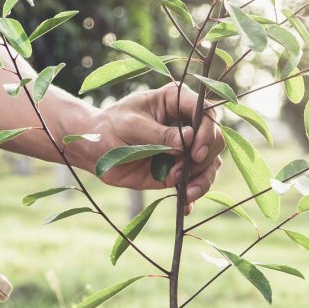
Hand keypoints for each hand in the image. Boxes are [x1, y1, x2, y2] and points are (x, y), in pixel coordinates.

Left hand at [82, 82, 223, 203]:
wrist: (94, 150)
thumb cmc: (109, 127)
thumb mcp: (132, 126)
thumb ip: (160, 134)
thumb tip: (188, 139)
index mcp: (176, 101)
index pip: (206, 113)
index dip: (207, 131)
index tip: (195, 151)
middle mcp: (186, 124)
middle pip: (215, 140)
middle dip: (205, 157)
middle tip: (186, 169)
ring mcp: (184, 149)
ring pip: (210, 164)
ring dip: (203, 179)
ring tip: (187, 193)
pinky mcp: (178, 170)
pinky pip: (195, 183)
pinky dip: (193, 195)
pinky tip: (186, 206)